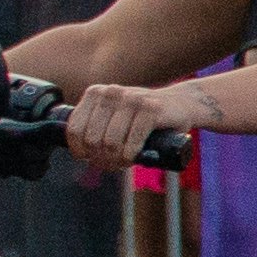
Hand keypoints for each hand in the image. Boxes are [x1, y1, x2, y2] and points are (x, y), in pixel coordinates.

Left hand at [59, 78, 180, 165]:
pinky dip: (131, 156)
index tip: (89, 158)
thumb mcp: (114, 114)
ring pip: (111, 143)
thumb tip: (79, 153)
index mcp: (96, 93)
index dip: (79, 150)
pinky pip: (132, 142)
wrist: (182, 104)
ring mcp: (132, 99)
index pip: (74, 129)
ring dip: (117, 160)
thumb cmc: (143, 116)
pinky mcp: (151, 110)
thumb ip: (95, 125)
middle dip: (101, 158)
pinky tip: (134, 158)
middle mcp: (111, 92)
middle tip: (112, 163)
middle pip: (92, 139)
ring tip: (123, 162)